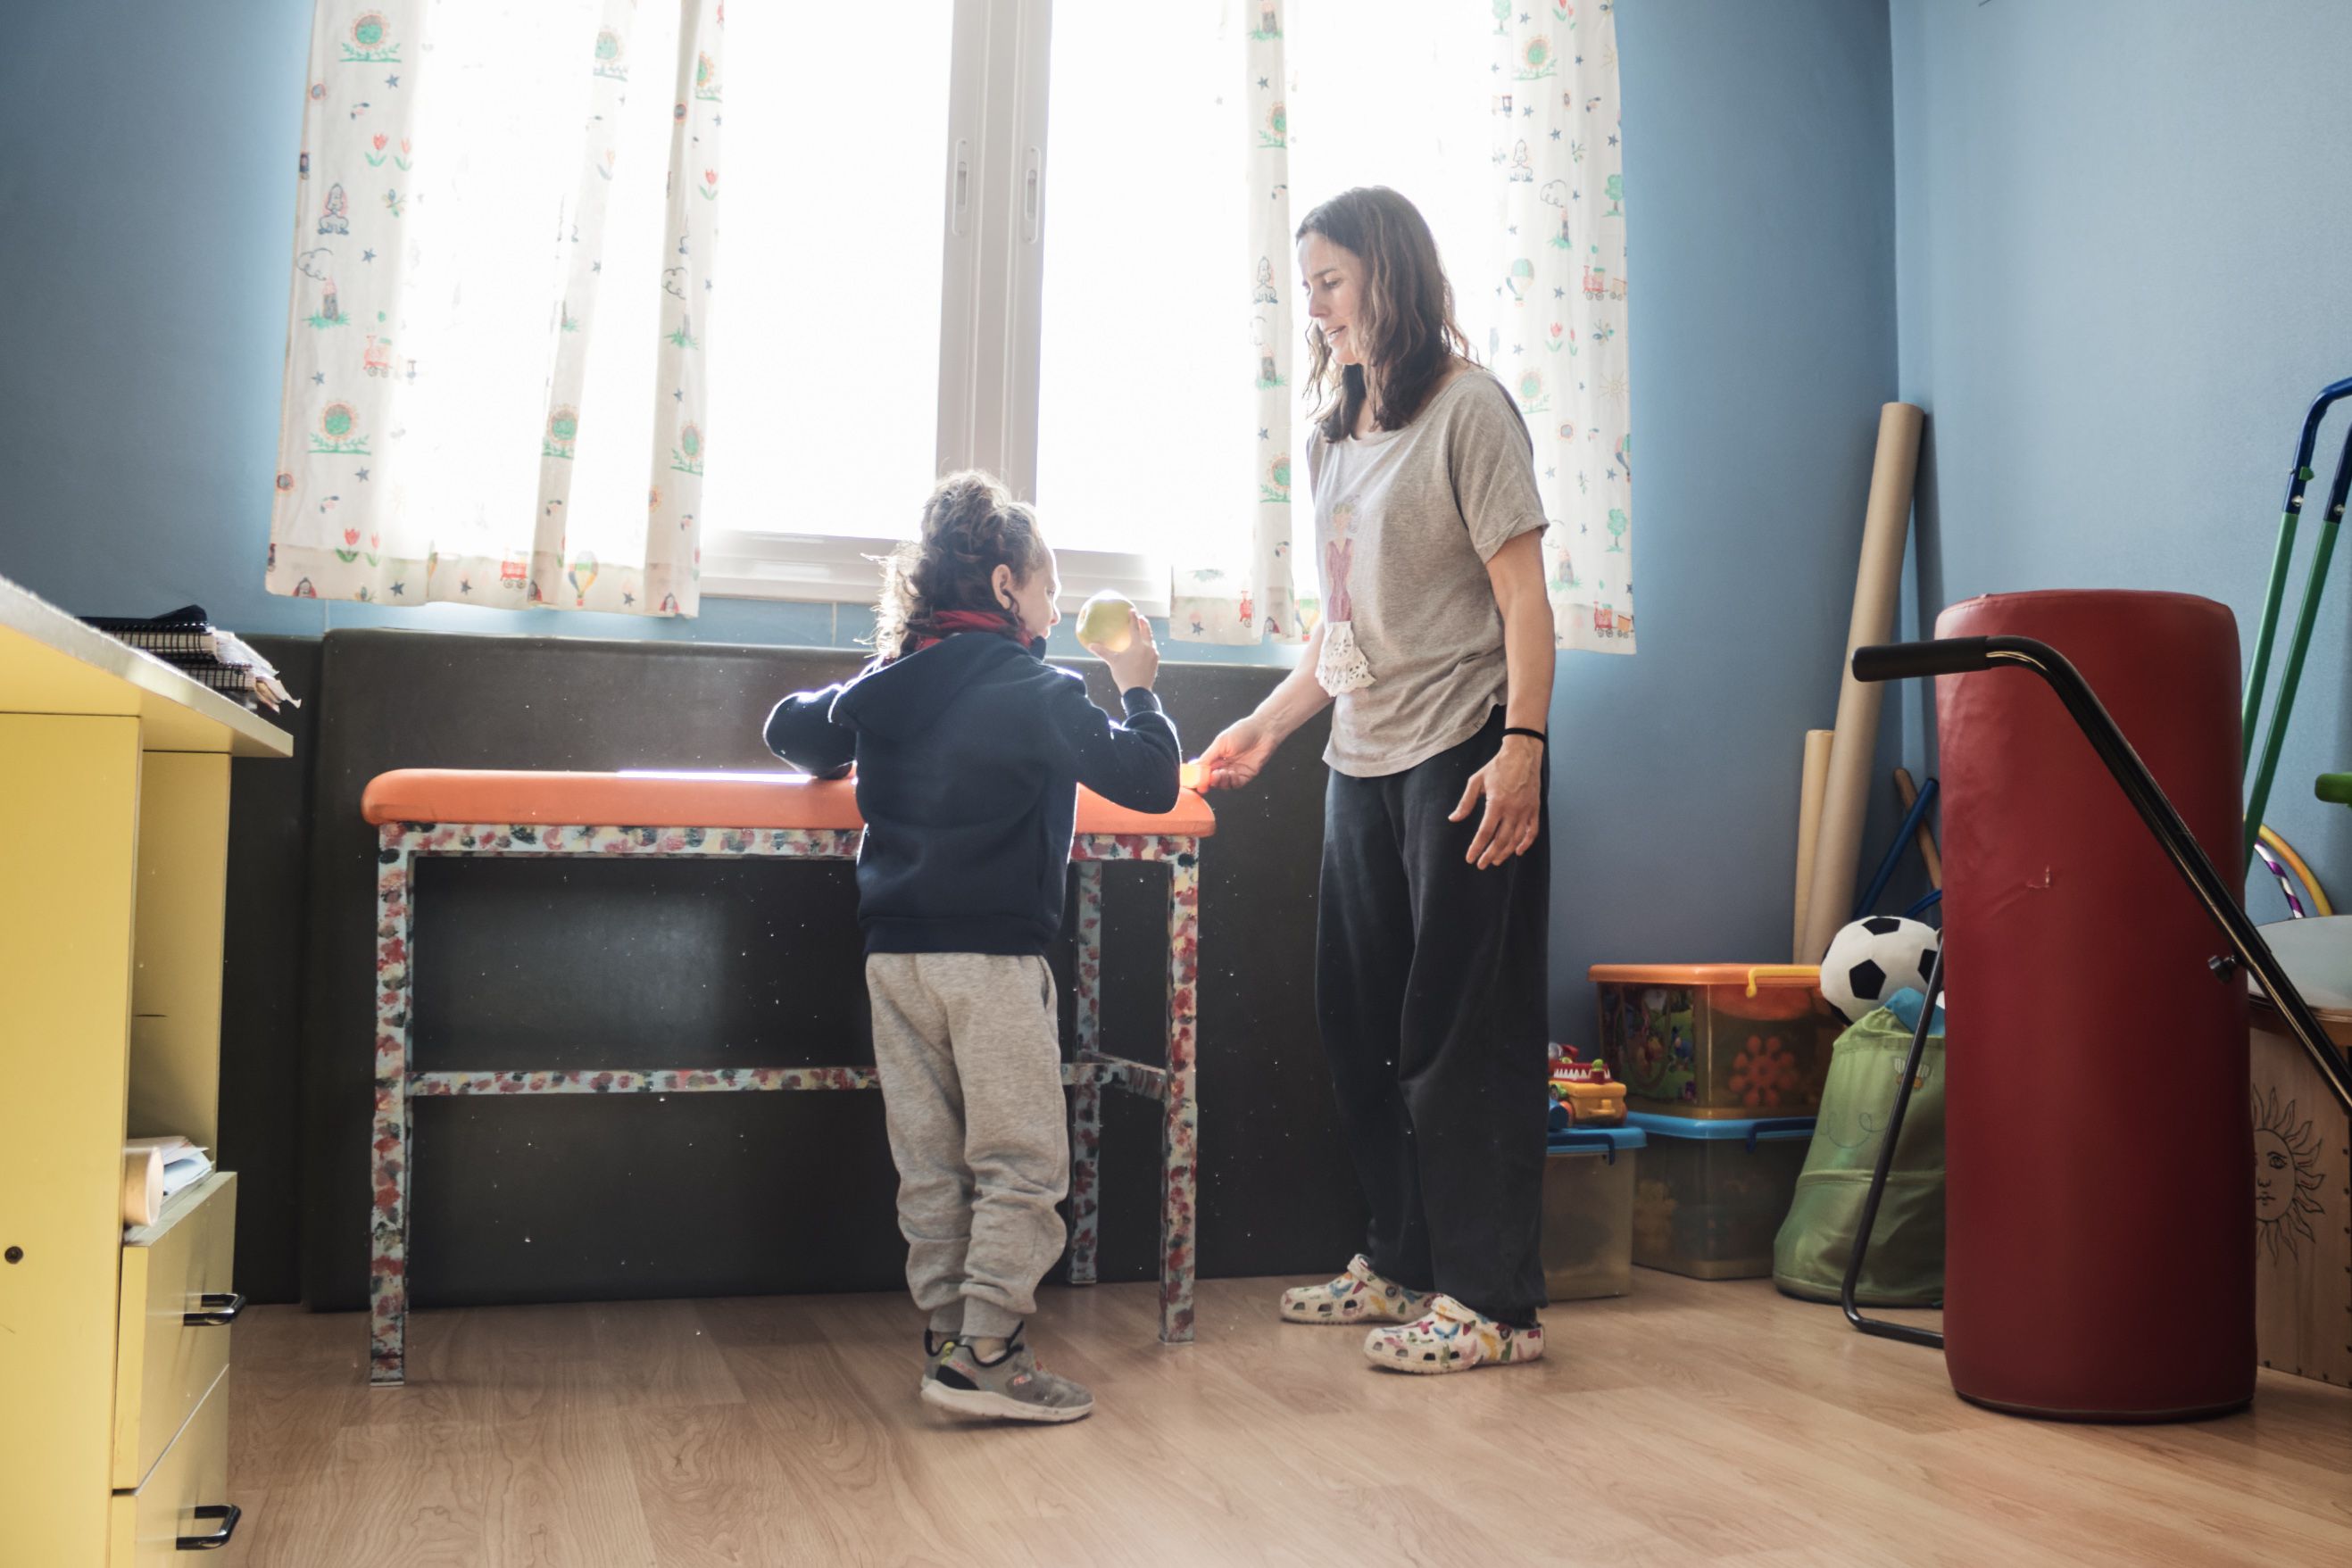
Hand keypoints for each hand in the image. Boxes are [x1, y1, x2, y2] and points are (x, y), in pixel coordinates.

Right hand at [1087, 610, 1159, 692]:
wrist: (1138, 691)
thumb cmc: (1124, 675)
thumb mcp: (1113, 662)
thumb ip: (1103, 652)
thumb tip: (1090, 645)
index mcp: (1138, 645)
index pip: (1135, 627)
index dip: (1133, 618)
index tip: (1132, 610)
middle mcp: (1148, 647)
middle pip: (1147, 632)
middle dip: (1144, 624)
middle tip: (1141, 617)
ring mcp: (1153, 655)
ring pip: (1151, 641)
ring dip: (1148, 635)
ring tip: (1144, 633)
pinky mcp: (1155, 663)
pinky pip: (1153, 650)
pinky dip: (1149, 646)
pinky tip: (1146, 649)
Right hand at [1195, 716, 1278, 790]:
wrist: (1264, 731)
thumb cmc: (1243, 731)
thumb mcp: (1220, 743)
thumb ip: (1208, 757)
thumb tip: (1195, 767)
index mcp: (1216, 756)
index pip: (1204, 770)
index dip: (1199, 777)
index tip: (1196, 781)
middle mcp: (1225, 765)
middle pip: (1213, 779)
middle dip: (1211, 780)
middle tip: (1211, 776)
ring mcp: (1235, 771)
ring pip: (1224, 783)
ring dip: (1221, 781)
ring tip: (1222, 773)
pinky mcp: (1246, 775)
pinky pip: (1236, 784)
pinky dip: (1232, 782)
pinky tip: (1232, 774)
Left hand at [1451, 735, 1543, 867]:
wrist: (1523, 754)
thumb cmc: (1497, 766)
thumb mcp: (1476, 781)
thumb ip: (1466, 802)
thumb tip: (1453, 819)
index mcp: (1496, 803)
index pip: (1485, 832)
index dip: (1477, 847)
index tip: (1470, 858)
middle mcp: (1513, 809)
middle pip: (1501, 840)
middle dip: (1490, 854)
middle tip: (1481, 864)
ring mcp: (1526, 810)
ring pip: (1516, 838)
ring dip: (1506, 852)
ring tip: (1495, 860)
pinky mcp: (1535, 808)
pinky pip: (1532, 831)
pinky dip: (1526, 843)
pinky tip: (1518, 851)